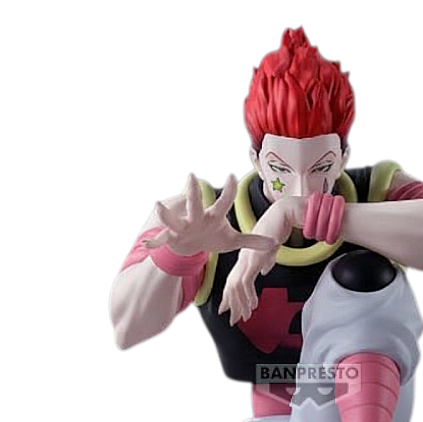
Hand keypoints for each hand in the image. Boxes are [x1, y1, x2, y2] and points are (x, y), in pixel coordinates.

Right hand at [144, 173, 275, 255]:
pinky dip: (155, 241)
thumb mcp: (233, 241)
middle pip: (196, 202)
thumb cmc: (212, 239)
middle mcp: (197, 217)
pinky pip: (163, 239)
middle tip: (191, 175)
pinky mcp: (172, 237)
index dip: (228, 189)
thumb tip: (274, 243)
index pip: (223, 201)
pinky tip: (148, 244)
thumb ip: (252, 241)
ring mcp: (183, 226)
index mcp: (213, 216)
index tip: (231, 175)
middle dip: (193, 190)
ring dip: (166, 212)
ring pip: (174, 218)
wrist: (190, 247)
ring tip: (158, 204)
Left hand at [218, 196, 304, 324]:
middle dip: (232, 304)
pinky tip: (253, 305)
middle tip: (233, 320)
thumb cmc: (278, 227)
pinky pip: (246, 281)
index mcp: (246, 257)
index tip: (229, 310)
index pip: (234, 280)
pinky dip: (248, 295)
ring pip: (237, 287)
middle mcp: (244, 258)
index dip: (231, 296)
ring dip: (240, 304)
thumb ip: (267, 259)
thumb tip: (265, 270)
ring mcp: (248, 258)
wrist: (284, 213)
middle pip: (232, 286)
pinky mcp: (254, 259)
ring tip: (244, 317)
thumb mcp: (271, 248)